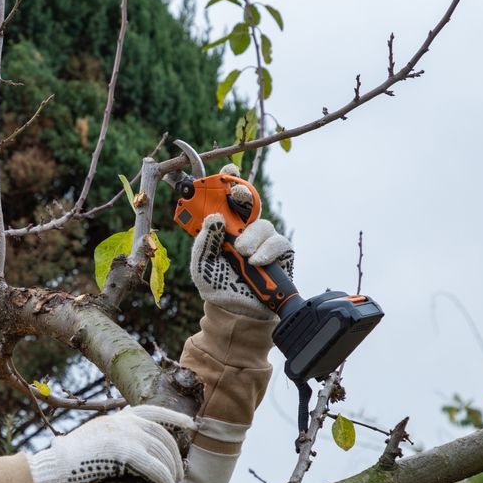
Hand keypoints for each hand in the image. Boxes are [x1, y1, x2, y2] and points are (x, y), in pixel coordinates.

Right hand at [27, 405, 193, 482]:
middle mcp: (120, 422)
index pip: (150, 410)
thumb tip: (135, 455)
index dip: (173, 416)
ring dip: (171, 472)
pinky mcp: (123, 453)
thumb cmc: (67, 469)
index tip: (191, 423)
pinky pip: (155, 468)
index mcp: (113, 420)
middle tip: (179, 474)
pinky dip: (165, 482)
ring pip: (161, 451)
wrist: (50, 474)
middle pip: (160, 434)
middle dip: (174, 455)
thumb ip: (114, 442)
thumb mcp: (93, 445)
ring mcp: (122, 435)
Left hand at [190, 165, 292, 319]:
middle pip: (249, 202)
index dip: (228, 180)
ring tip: (241, 254)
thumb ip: (204, 241)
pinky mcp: (281, 253)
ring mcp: (263, 240)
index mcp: (223, 227)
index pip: (226, 199)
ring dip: (250, 238)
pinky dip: (266, 251)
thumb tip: (215, 218)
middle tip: (236, 196)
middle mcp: (244, 229)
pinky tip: (255, 262)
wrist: (236, 312)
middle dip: (243, 194)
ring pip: (263, 225)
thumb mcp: (201, 263)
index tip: (227, 170)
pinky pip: (278, 242)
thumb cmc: (217, 284)